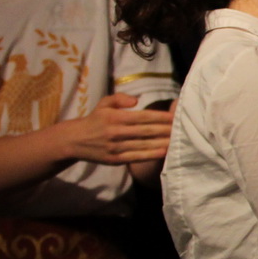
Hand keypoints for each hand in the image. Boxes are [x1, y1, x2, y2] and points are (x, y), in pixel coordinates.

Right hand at [60, 93, 174, 164]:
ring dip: (162, 143)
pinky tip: (164, 152)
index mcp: (115, 117)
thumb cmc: (94, 120)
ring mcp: (116, 147)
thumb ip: (119, 98)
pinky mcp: (116, 160)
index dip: (160, 117)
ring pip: (144, 145)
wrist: (74, 141)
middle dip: (166, 130)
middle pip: (147, 131)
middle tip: (183, 128)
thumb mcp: (103, 104)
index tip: (175, 117)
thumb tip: (135, 100)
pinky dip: (152, 155)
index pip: (143, 117)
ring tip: (178, 140)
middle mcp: (116, 132)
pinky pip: (137, 157)